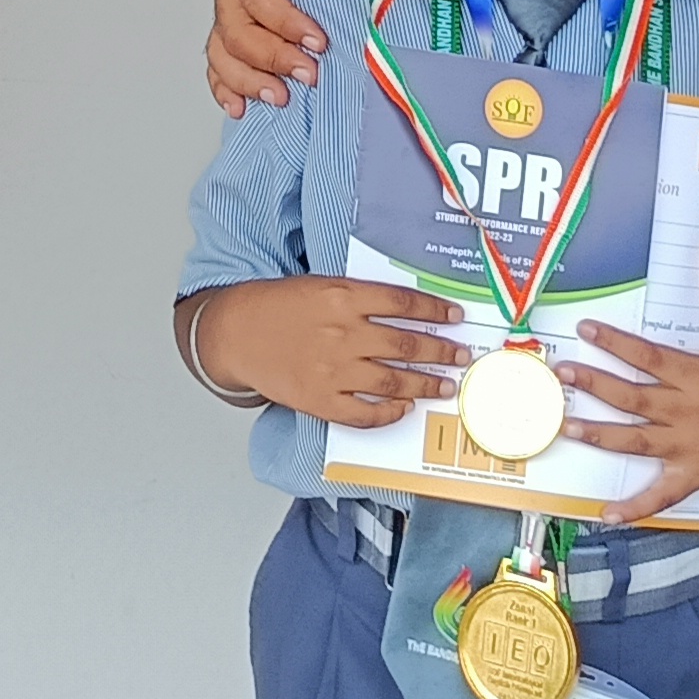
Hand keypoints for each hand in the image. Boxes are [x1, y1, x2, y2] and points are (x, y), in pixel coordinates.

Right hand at [185, 278, 472, 425]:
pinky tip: (404, 409)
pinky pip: (364, 413)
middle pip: (407, 344)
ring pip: (393, 381)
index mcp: (343, 296)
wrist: (236, 332)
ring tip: (445, 385)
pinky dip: (388, 414)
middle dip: (442, 351)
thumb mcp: (321, 285)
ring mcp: (332, 370)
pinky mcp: (320, 400)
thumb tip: (407, 311)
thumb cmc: (278, 306)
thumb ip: (361, 297)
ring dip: (425, 384)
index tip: (456, 316)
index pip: (404, 302)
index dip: (436, 309)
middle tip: (462, 356)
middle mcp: (343, 333)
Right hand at [207, 0, 380, 116]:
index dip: (283, 21)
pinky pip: (222, 63)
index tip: (318, 41)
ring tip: (281, 97)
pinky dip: (228, 87)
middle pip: (235, 28)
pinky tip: (241, 106)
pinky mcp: (242, 31)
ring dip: (249, 79)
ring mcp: (234, 10)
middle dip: (270, 57)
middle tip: (308, 74)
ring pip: (222, 51)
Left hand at [560, 246, 698, 523]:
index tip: (586, 330)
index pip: (650, 357)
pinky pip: (664, 495)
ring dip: (601, 438)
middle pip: (635, 399)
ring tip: (567, 428)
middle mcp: (691, 412)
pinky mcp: (698, 473)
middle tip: (562, 375)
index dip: (617, 344)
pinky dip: (637, 508)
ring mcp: (692, 447)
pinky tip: (607, 516)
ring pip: (639, 443)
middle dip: (595, 386)